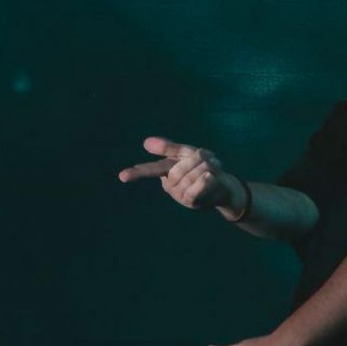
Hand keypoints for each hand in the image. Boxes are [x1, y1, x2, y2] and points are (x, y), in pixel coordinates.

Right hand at [119, 136, 238, 210]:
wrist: (224, 186)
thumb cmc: (203, 167)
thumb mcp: (187, 153)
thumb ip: (168, 148)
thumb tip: (145, 142)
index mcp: (166, 173)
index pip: (150, 171)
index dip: (136, 173)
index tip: (122, 176)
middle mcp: (170, 186)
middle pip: (177, 170)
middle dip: (194, 160)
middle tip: (208, 157)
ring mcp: (180, 196)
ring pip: (188, 178)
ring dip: (204, 168)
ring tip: (212, 167)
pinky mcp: (192, 202)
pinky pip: (194, 190)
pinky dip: (204, 181)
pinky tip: (210, 177)